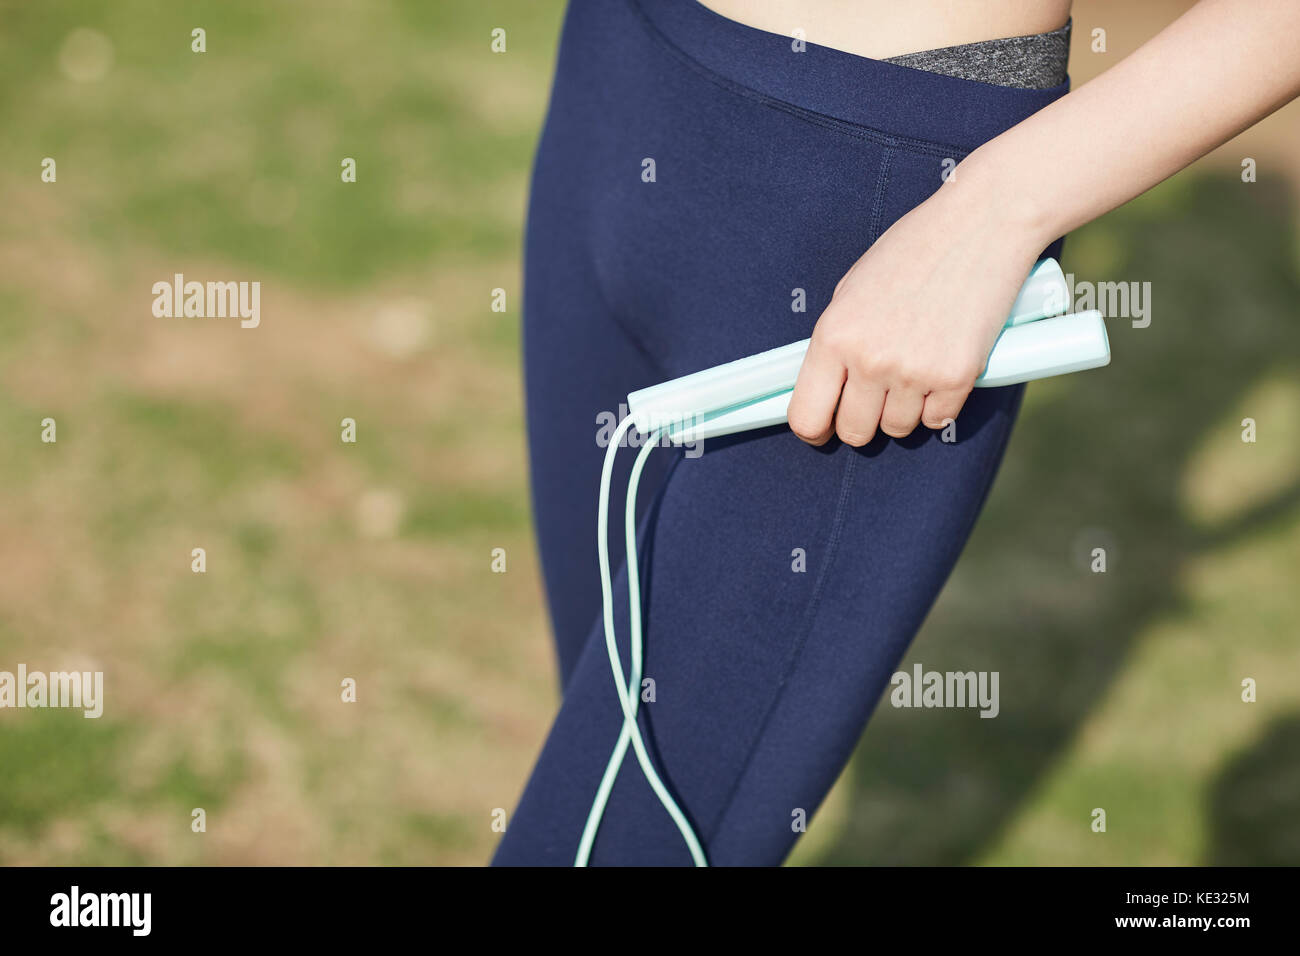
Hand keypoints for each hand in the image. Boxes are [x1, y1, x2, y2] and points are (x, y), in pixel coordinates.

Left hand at [787, 168, 1046, 445]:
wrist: (981, 224)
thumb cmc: (914, 251)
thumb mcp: (853, 290)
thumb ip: (836, 343)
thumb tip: (825, 392)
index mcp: (834, 335)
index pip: (807, 417)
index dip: (815, 429)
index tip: (825, 428)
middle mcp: (869, 359)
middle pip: (854, 432)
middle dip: (862, 421)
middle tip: (876, 396)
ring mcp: (913, 371)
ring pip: (897, 429)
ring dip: (903, 410)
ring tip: (914, 369)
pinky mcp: (956, 377)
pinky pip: (937, 420)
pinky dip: (938, 404)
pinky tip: (941, 369)